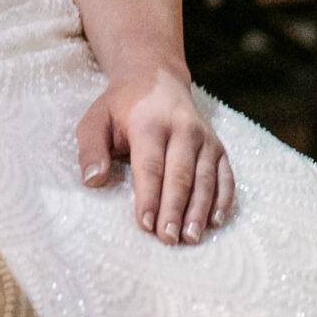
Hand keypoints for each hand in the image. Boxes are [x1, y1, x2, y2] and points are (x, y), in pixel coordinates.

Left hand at [78, 66, 233, 243]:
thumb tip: (93, 180)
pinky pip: (225, 175)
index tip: (145, 224)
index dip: (149, 197)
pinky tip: (215, 221)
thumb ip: (91, 149)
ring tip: (192, 237)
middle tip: (169, 239)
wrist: (155, 77)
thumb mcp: (95, 119)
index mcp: (150, 123)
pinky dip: (222, 199)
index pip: (151, 166)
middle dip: (175, 210)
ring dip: (200, 210)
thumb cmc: (120, 106)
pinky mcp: (218, 146)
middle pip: (180, 175)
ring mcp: (204, 138)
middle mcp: (183, 129)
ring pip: (205, 178)